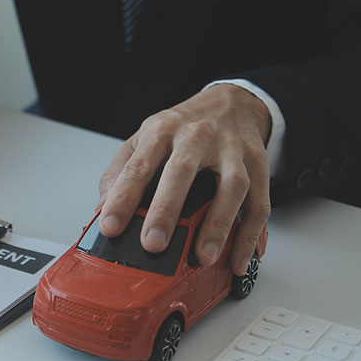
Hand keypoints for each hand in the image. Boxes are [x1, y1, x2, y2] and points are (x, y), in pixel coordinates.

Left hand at [97, 84, 271, 273]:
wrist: (230, 102)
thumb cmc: (183, 126)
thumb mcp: (145, 137)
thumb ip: (121, 172)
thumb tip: (101, 209)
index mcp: (162, 130)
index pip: (138, 166)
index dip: (121, 198)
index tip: (110, 227)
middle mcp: (197, 136)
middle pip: (181, 171)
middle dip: (166, 210)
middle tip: (153, 243)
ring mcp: (232, 149)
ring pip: (231, 186)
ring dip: (218, 225)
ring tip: (204, 256)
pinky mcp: (259, 164)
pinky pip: (260, 202)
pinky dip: (251, 234)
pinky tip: (238, 258)